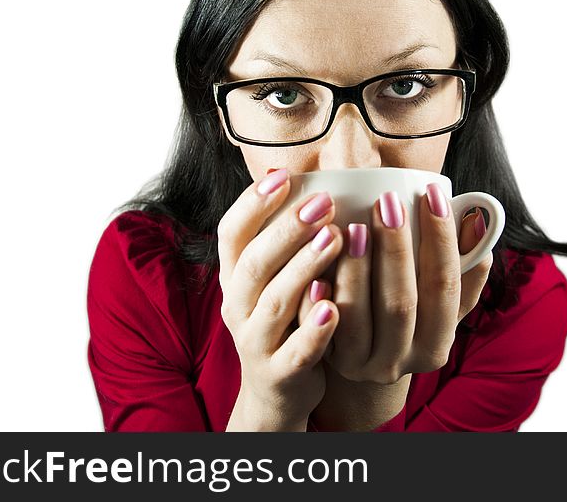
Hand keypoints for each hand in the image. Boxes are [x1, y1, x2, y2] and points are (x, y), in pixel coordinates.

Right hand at [216, 169, 343, 428]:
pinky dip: (314, 329)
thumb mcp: (277, 278)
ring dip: (304, 267)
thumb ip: (289, 241)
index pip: (231, 233)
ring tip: (334, 238)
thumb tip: (315, 179)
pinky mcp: (280, 374)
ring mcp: (255, 342)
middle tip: (322, 202)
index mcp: (235, 277)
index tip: (283, 175)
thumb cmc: (287, 319)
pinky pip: (296, 351)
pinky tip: (335, 307)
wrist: (278, 391)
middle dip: (287, 229)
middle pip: (254, 263)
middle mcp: (237, 306)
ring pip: (276, 302)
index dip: (252, 203)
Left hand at [299, 184, 492, 384]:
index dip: (442, 239)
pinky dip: (320, 296)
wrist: (358, 359)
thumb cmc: (408, 312)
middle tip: (388, 201)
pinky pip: (321, 326)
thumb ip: (464, 262)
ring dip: (357, 268)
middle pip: (402, 302)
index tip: (434, 193)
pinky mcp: (327, 360)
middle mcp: (403, 361)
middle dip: (396, 249)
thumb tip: (477, 217)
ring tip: (355, 226)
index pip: (446, 286)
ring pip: (359, 315)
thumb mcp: (438, 297)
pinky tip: (319, 266)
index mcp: (438, 343)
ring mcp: (362, 364)